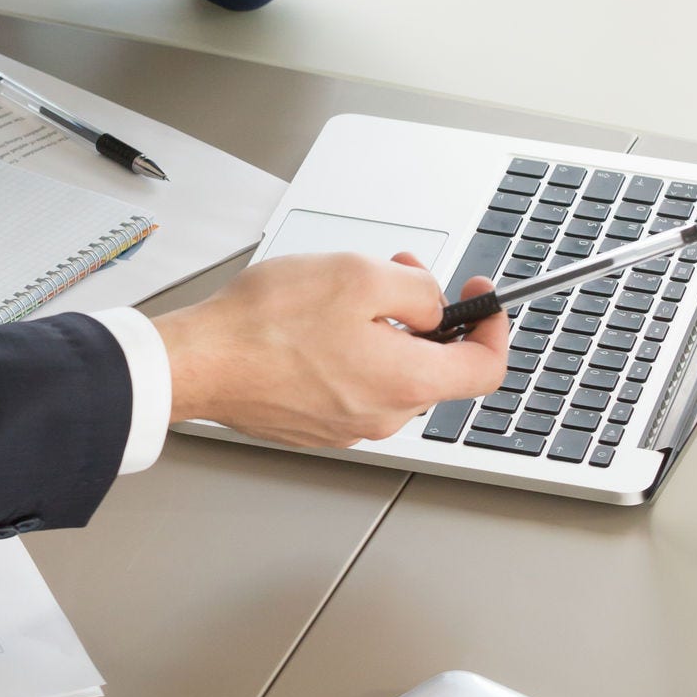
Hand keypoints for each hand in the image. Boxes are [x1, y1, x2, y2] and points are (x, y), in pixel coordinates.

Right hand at [153, 251, 507, 446]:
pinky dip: (350, 351)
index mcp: (406, 382)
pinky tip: (315, 323)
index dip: (493, 327)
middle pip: (434, 366)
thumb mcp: (358, 275)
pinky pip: (352, 384)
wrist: (203, 361)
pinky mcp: (315, 423)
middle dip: (425, 315)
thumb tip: (434, 302)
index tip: (482, 298)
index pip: (485, 369)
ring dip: (384, 330)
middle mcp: (383, 415)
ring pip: (390, 372)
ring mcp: (347, 425)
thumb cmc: (268, 323)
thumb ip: (416, 288)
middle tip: (397, 271)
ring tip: (342, 292)